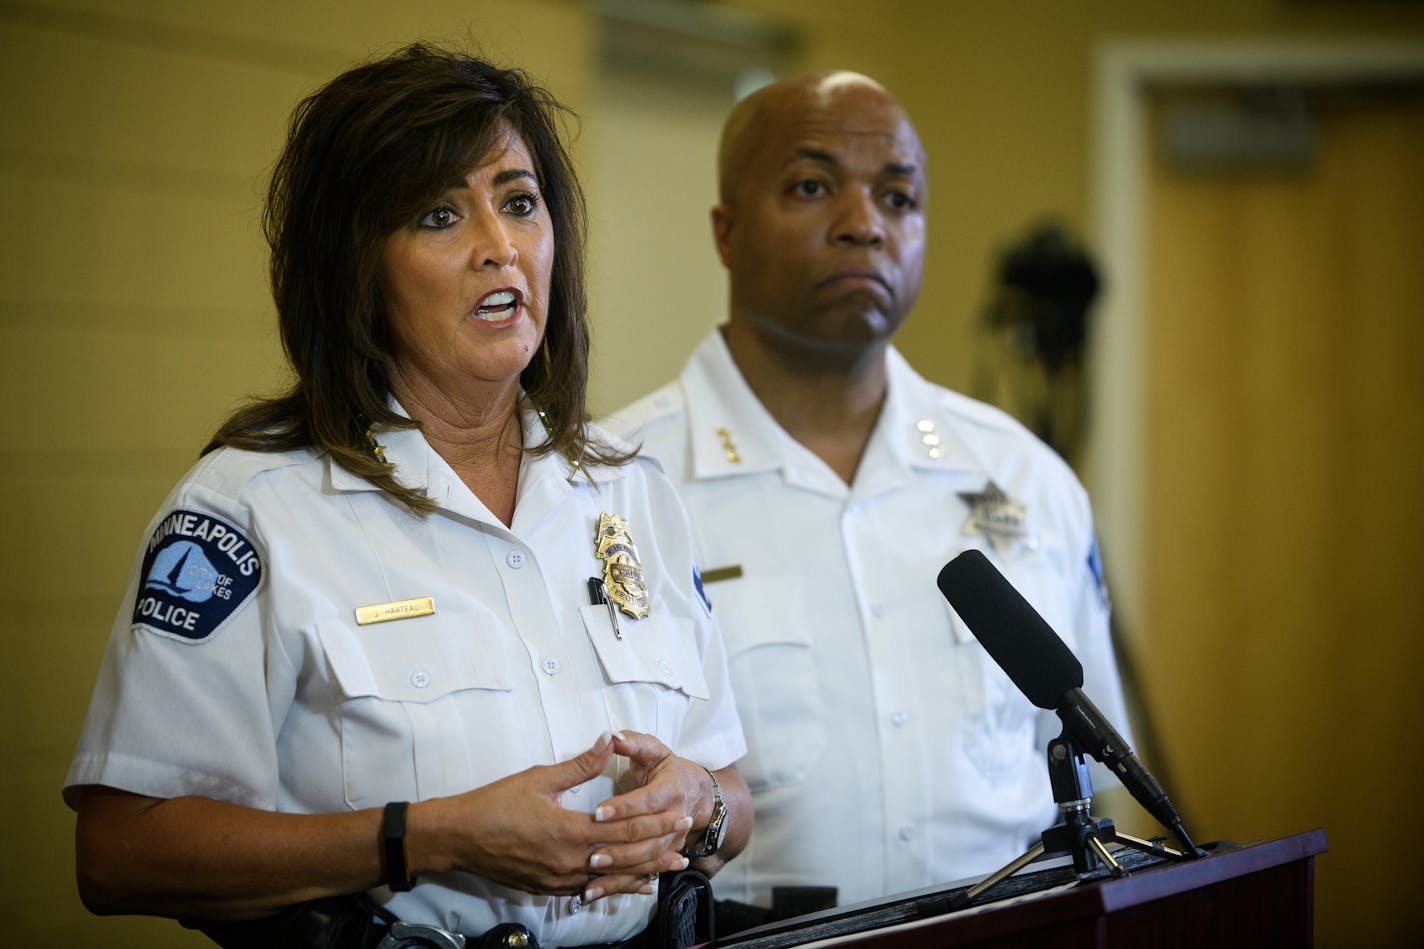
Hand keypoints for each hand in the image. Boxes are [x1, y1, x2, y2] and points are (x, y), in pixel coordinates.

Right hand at [424, 734, 691, 899]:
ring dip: (642, 872)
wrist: (458, 837)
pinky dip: (615, 886)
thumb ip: (580, 765)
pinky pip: (590, 889)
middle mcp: (568, 861)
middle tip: (685, 842)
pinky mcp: (548, 889)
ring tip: (669, 868)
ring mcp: (558, 879)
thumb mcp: (539, 778)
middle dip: (657, 849)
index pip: (624, 827)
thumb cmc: (494, 804)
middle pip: (624, 857)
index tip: (679, 816)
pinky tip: (632, 884)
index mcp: (569, 831)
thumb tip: (609, 741)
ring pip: (610, 879)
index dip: (655, 822)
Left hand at [581, 731, 711, 898]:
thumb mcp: (656, 751)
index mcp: (671, 790)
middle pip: (646, 837)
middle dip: (618, 846)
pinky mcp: (665, 858)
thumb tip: (612, 736)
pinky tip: (595, 893)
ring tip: (590, 873)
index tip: (598, 812)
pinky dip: (619, 886)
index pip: (647, 801)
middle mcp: (676, 819)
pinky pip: (642, 875)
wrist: (701, 797)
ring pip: (645, 861)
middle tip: (590, 852)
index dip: (623, 807)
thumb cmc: (670, 770)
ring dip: (618, 871)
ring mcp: (672, 842)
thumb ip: (633, 743)